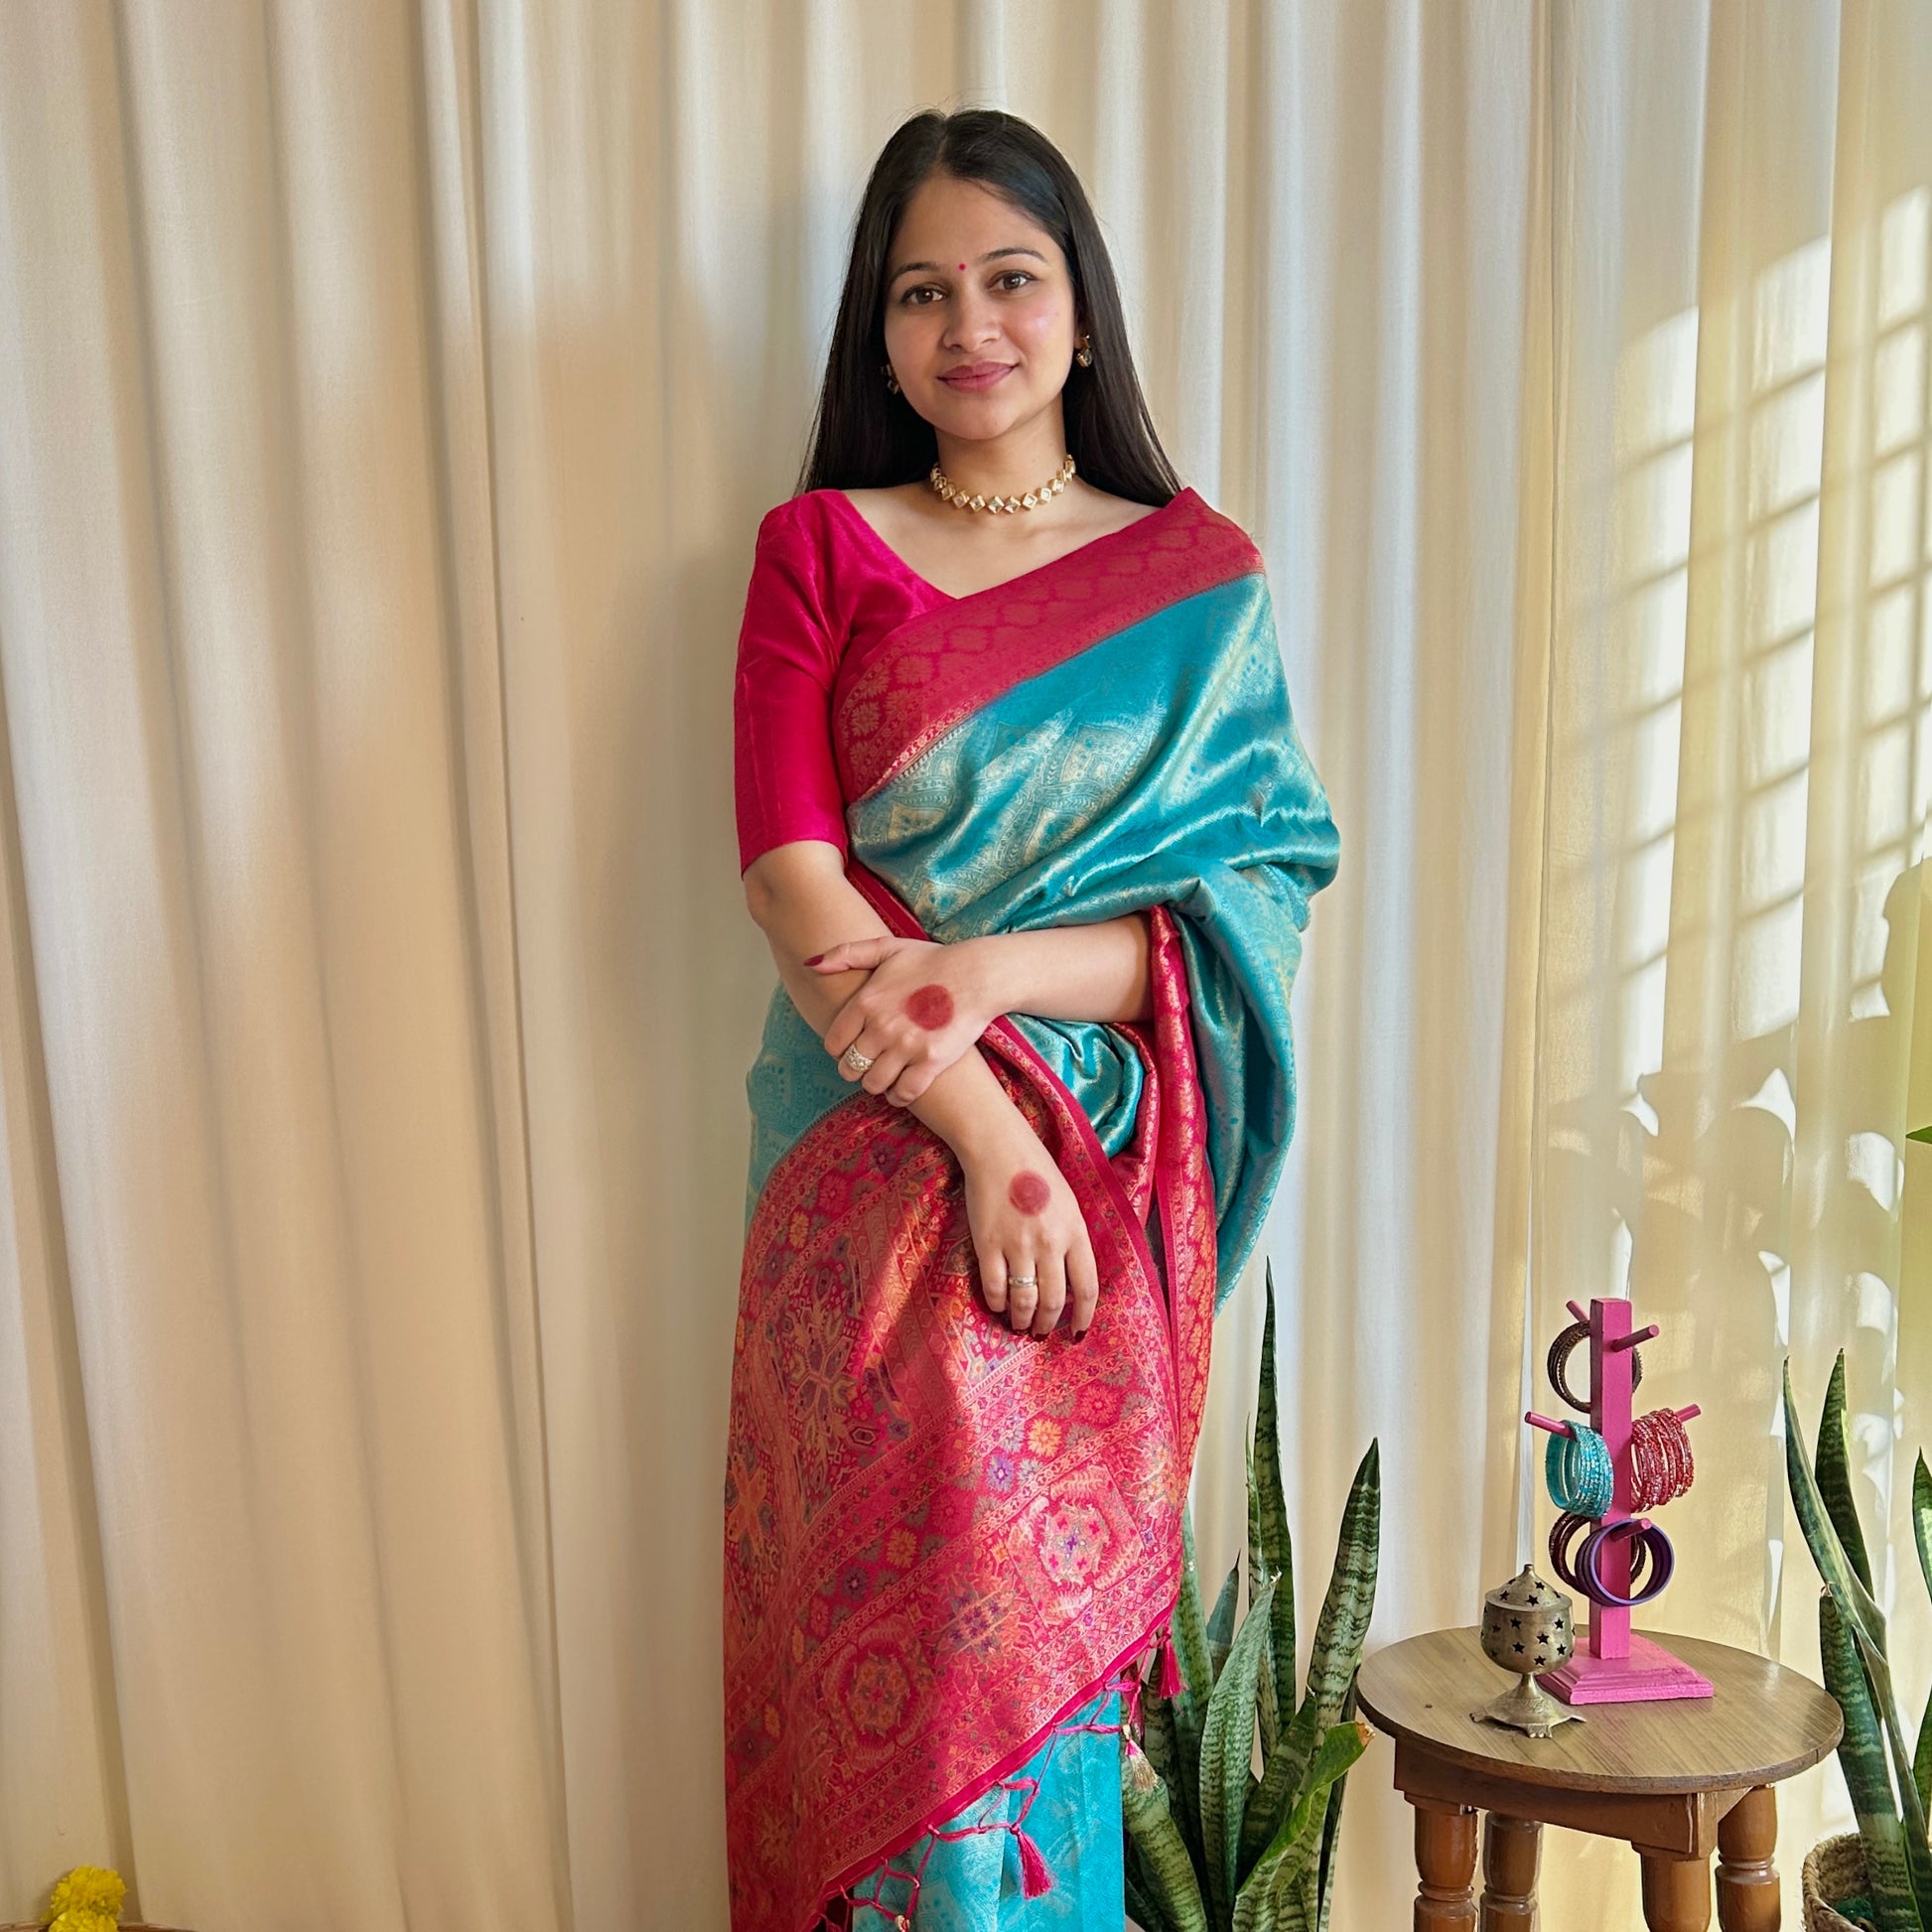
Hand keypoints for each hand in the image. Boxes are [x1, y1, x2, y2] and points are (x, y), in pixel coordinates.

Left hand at [812, 934, 1000, 1107]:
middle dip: (854, 1069)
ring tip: (883, 1077)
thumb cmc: (933, 961)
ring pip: (873, 1084)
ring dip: (875, 1084)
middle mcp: (882, 1026)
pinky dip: (899, 1097)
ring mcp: (907, 1046)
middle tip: (866, 1065)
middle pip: (850, 1067)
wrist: (978, 975)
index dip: (839, 1050)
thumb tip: (810, 964)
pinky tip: (901, 1089)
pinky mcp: (931, 1061)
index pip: (834, 1043)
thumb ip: (847, 954)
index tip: (850, 1048)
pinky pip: (904, 1093)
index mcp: (867, 1001)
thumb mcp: (888, 947)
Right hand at [959, 1122, 1099, 1336]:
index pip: (1086, 1288)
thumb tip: (1069, 1278)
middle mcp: (1050, 1243)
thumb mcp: (1069, 1203)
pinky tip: (997, 1305)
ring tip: (1019, 1324)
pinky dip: (996, 1302)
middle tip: (1042, 1332)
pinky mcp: (988, 1243)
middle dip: (1048, 1324)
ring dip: (1022, 1319)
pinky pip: (993, 1286)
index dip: (1083, 1317)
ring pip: (1023, 1299)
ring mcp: (1017, 1244)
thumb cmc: (1038, 1171)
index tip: (1077, 1332)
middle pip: (1053, 1301)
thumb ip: (1072, 1239)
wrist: (999, 1148)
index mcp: (1075, 1232)